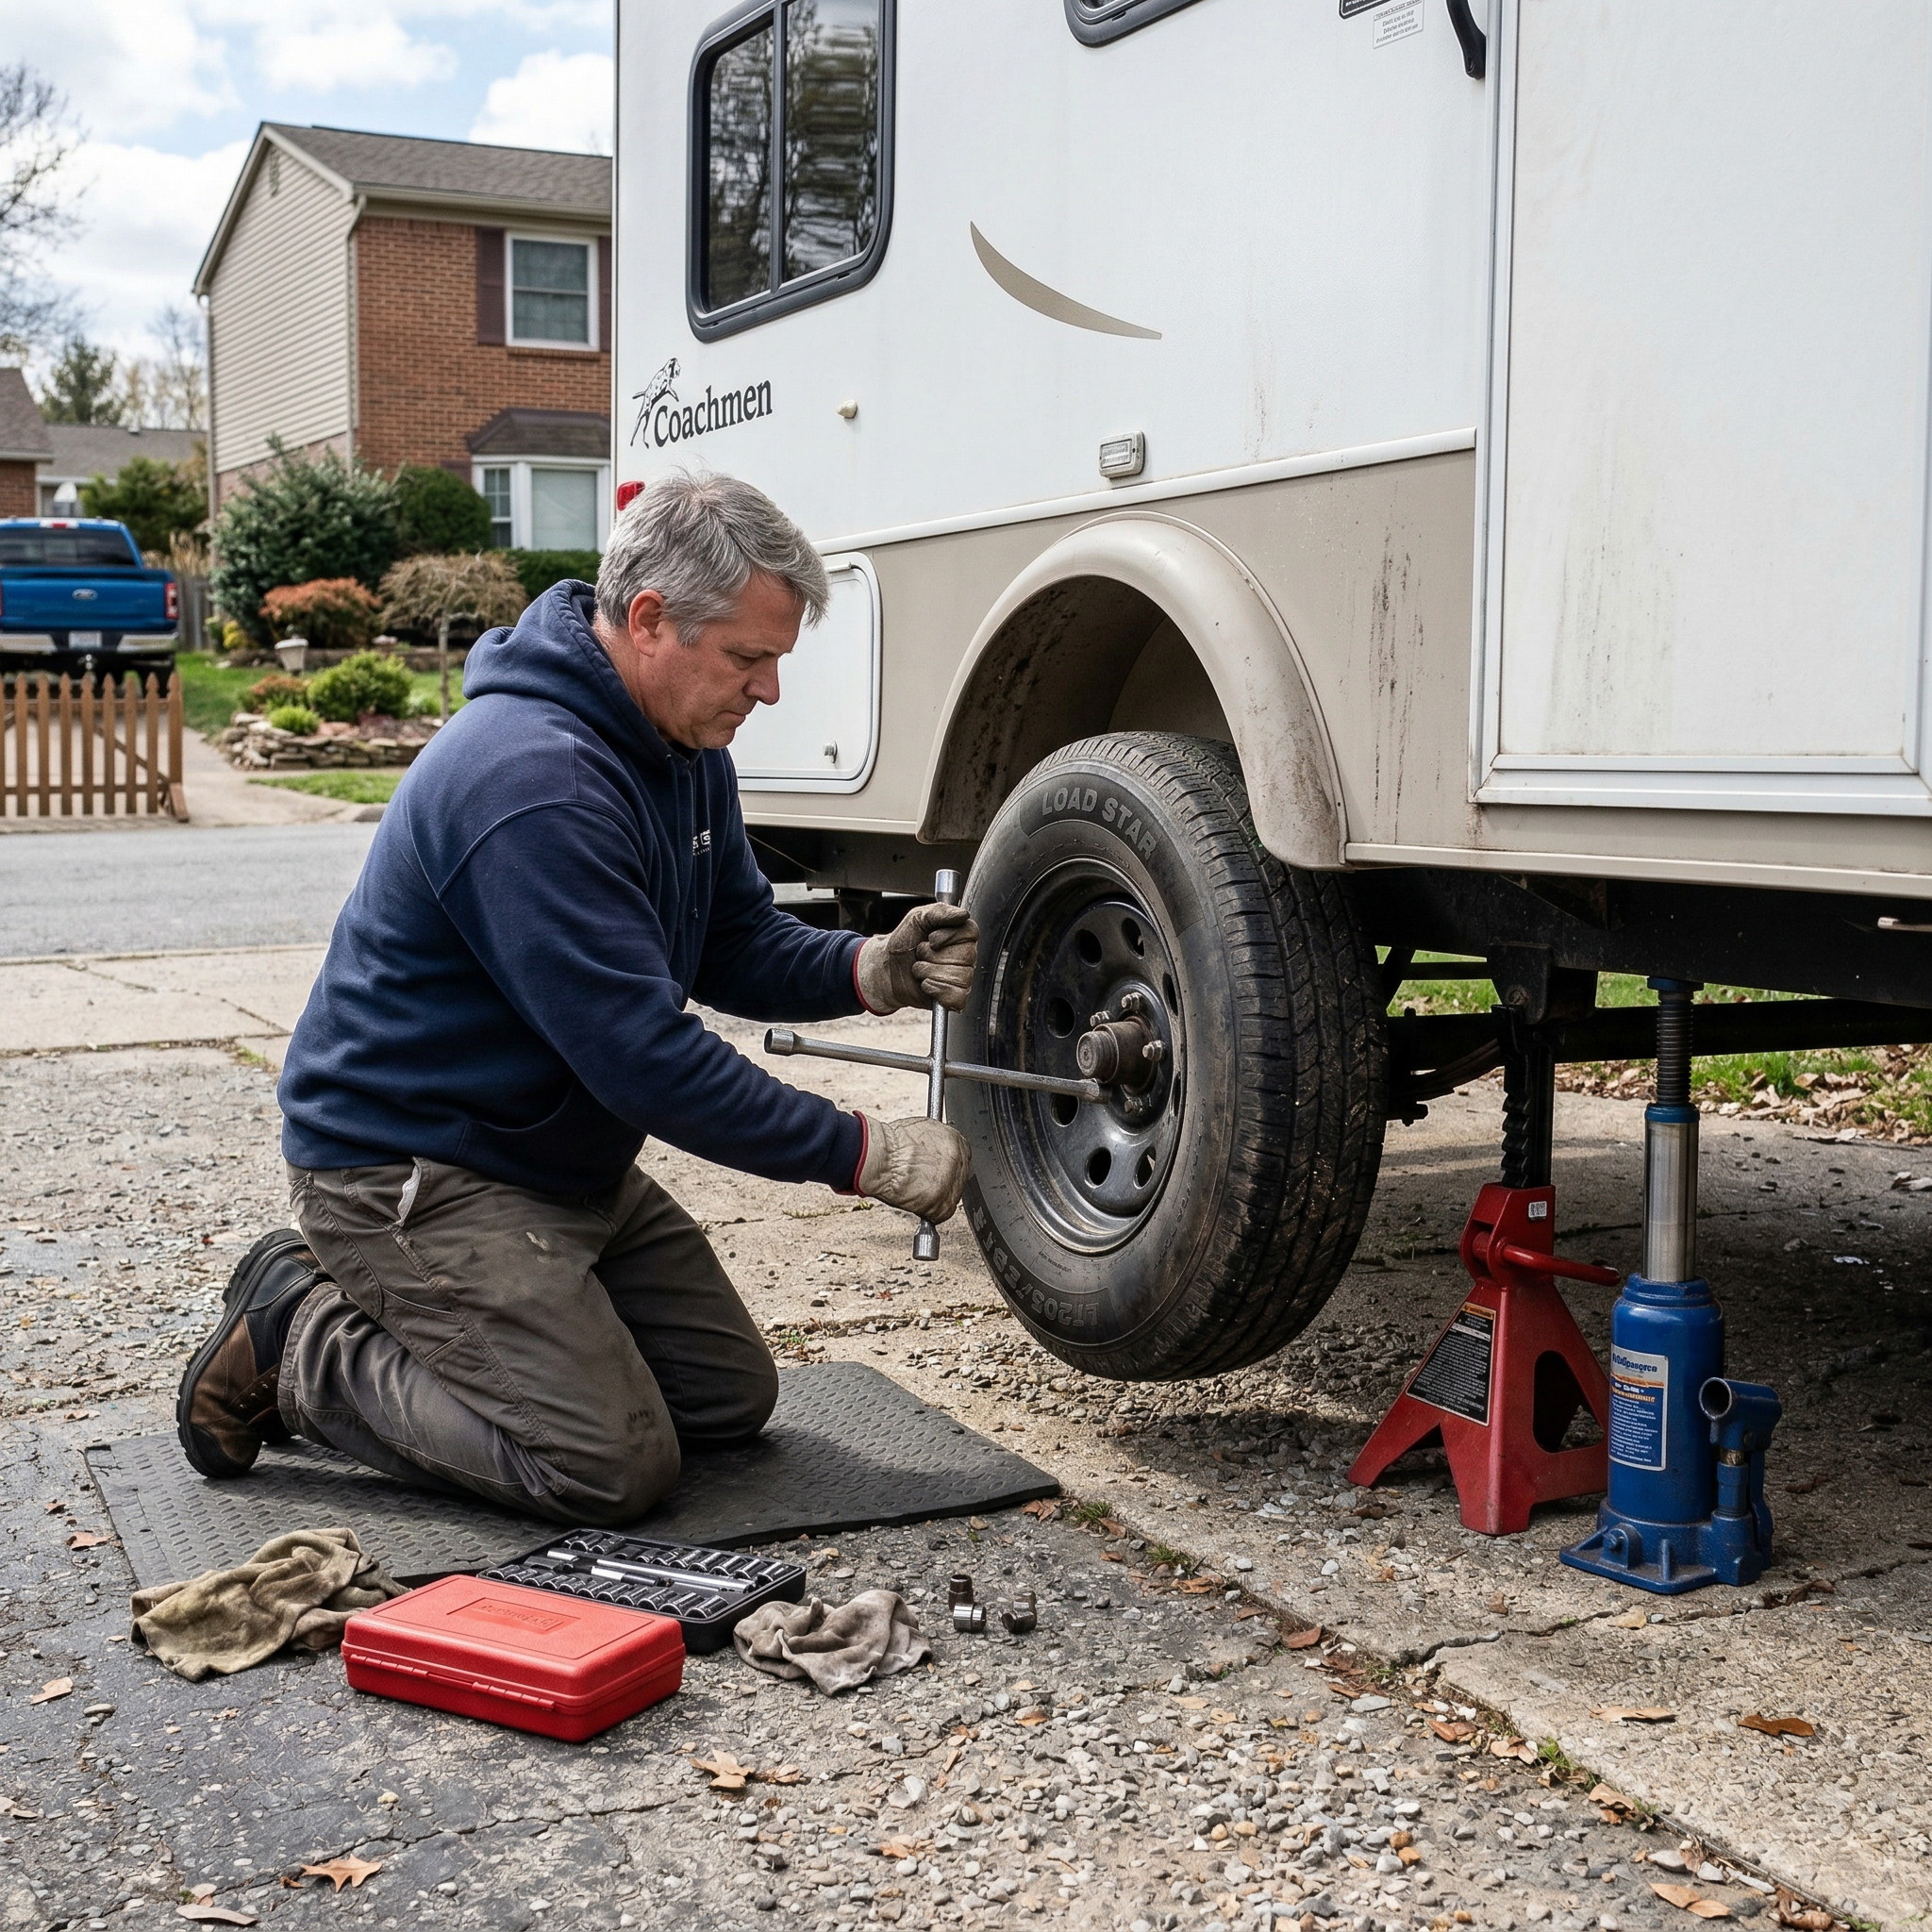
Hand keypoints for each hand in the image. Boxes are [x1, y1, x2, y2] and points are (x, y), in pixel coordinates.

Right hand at [855, 1114, 971, 1222]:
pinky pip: (941, 1213)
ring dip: (937, 1197)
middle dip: (944, 1182)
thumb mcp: (919, 1130)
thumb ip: (935, 1142)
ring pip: (952, 1196)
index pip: (962, 1156)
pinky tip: (917, 1202)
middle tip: (926, 1184)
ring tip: (918, 1192)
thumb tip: (934, 1152)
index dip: (948, 1166)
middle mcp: (957, 1159)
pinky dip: (929, 1212)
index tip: (939, 1171)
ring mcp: (951, 1182)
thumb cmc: (890, 1145)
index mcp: (953, 1139)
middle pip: (959, 1176)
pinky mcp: (942, 1203)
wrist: (880, 1158)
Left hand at [856, 901, 979, 1013]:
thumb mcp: (917, 918)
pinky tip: (925, 984)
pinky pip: (955, 995)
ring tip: (920, 969)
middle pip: (965, 956)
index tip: (931, 939)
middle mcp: (966, 957)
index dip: (949, 936)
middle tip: (921, 954)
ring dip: (928, 971)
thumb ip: (940, 912)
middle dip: (933, 955)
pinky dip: (935, 989)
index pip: (971, 933)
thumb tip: (964, 915)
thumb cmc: (904, 942)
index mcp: (961, 935)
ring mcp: (962, 978)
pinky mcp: (954, 998)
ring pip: (957, 976)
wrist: (886, 967)